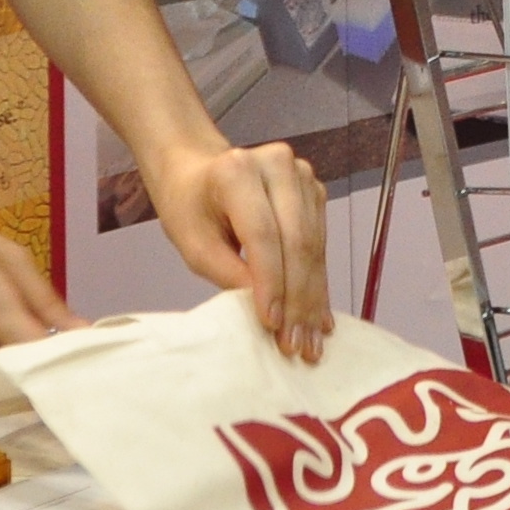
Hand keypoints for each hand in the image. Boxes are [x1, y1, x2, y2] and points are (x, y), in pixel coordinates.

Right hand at [0, 193, 80, 377]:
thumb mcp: (6, 253)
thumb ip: (46, 298)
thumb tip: (82, 331)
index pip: (42, 355)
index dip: (66, 359)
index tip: (81, 354)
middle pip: (22, 372)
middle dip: (39, 364)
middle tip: (50, 346)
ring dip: (11, 368)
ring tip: (11, 338)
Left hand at [146, 136, 332, 362]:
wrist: (198, 170)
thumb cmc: (189, 207)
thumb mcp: (192, 243)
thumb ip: (227, 273)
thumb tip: (269, 311)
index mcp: (238, 170)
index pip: (263, 233)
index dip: (270, 282)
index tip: (272, 325)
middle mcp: (278, 165)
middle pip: (297, 240)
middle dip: (297, 298)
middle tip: (295, 344)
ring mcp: (302, 176)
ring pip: (314, 247)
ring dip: (312, 298)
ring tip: (309, 341)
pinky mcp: (315, 191)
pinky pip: (320, 245)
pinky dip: (317, 284)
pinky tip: (319, 317)